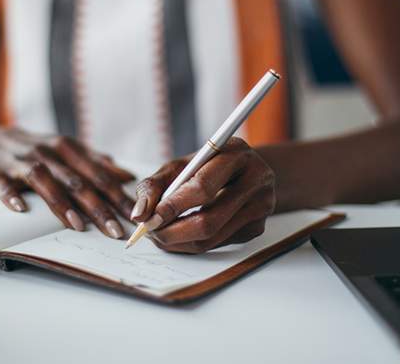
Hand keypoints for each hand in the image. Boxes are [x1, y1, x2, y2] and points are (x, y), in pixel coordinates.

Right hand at [0, 126, 134, 237]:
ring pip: (45, 181)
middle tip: (115, 231)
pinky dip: (11, 195)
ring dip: (61, 203)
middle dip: (98, 207)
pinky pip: (4, 184)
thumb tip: (126, 175)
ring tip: (78, 225)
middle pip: (76, 181)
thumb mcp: (65, 150)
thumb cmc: (34, 150)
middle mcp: (47, 153)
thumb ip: (95, 162)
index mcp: (67, 148)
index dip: (117, 196)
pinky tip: (21, 209)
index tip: (135, 216)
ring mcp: (20, 161)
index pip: (98, 174)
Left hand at [130, 138, 275, 252]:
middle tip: (150, 233)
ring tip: (159, 234)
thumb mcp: (181, 164)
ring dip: (179, 242)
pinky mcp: (257, 228)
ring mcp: (261, 207)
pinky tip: (180, 234)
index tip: (149, 218)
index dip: (172, 206)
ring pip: (212, 238)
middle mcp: (256, 180)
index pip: (202, 187)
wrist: (247, 170)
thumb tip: (139, 215)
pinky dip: (192, 244)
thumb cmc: (208, 165)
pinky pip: (218, 245)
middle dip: (172, 232)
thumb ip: (155, 184)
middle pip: (209, 220)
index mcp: (236, 154)